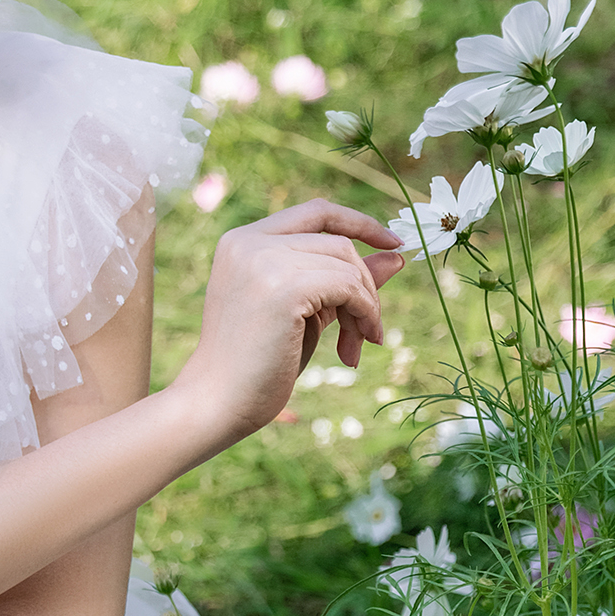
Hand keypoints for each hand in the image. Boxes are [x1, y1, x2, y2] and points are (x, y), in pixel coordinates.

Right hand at [171, 198, 404, 447]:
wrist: (216, 403)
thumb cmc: (257, 365)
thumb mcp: (307, 312)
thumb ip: (343, 280)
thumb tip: (397, 256)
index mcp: (243, 241)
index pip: (315, 212)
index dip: (358, 223)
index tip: (393, 245)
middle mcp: (249, 242)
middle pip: (338, 243)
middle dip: (364, 287)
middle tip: (367, 334)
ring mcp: (263, 261)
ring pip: (347, 265)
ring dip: (365, 308)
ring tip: (356, 347)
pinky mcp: (283, 287)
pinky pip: (348, 288)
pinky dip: (363, 316)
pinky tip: (352, 351)